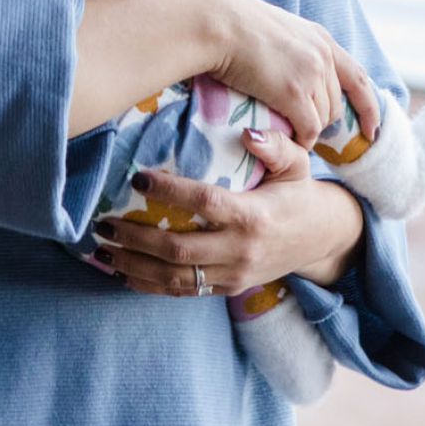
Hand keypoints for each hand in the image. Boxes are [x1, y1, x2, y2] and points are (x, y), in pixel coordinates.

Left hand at [93, 129, 363, 295]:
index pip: (204, 203)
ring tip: (102, 249)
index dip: (170, 191)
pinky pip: (183, 292)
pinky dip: (149, 286)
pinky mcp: (228, 288)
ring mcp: (233, 274)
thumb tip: (247, 133)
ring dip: (134, 266)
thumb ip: (275, 146)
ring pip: (175, 278)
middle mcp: (240, 250)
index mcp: (253, 215)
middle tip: (104, 222)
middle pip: (180, 249)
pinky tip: (122, 273)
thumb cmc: (301, 193)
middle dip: (137, 238)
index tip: (138, 177)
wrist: (322, 240)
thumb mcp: (297, 164)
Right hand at [203, 0, 380, 148]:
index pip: (357, 77)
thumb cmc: (231, 23)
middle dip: (324, 121)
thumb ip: (290, 47)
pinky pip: (308, 130)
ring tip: (287, 132)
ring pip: (322, 119)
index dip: (368, 106)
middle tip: (304, 130)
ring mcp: (310, 74)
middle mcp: (322, 55)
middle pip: (336, 104)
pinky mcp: (293, 93)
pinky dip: (301, 139)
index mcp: (320, 37)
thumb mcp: (274, 29)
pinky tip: (289, 140)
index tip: (372, 128)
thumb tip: (286, 66)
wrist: (215, 22)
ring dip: (308, 130)